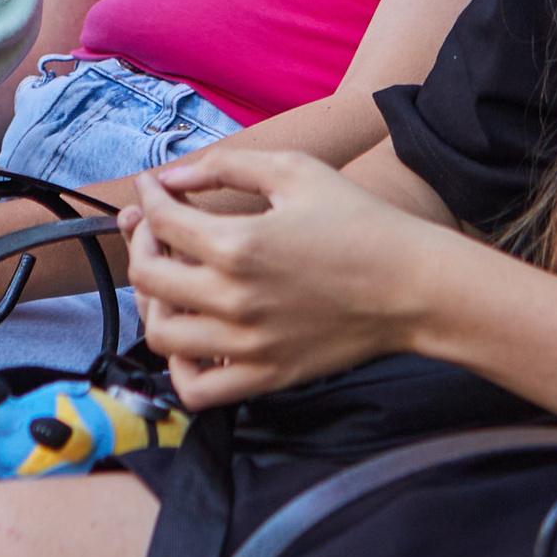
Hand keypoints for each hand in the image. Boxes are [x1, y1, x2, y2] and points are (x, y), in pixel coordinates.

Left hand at [126, 146, 444, 407]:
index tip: (154, 188)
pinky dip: (180, 368)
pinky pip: (196, 390)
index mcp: (239, 244)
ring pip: (160, 335)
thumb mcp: (296, 172)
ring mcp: (247, 345)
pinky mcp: (265, 376)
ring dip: (154, 303)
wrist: (415, 286)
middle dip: (142, 242)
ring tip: (173, 283)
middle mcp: (234, 300)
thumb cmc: (361, 222)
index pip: (161, 220)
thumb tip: (174, 177)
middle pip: (148, 277)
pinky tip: (193, 338)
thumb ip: (227, 166)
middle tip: (158, 228)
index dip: (149, 196)